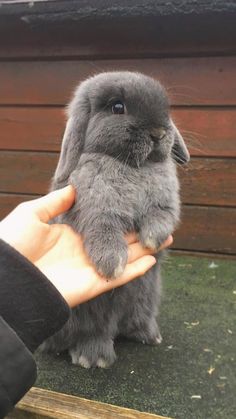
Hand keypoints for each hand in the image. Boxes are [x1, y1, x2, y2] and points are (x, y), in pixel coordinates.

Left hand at [0, 186, 172, 306]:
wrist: (7, 277)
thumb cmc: (13, 243)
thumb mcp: (32, 214)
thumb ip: (56, 202)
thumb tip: (73, 187)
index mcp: (71, 236)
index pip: (104, 226)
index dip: (121, 219)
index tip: (137, 209)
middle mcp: (84, 252)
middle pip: (119, 242)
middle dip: (140, 234)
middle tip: (159, 223)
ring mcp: (89, 269)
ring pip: (125, 259)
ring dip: (145, 251)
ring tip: (165, 238)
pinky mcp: (92, 285)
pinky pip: (119, 276)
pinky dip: (136, 270)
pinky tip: (152, 260)